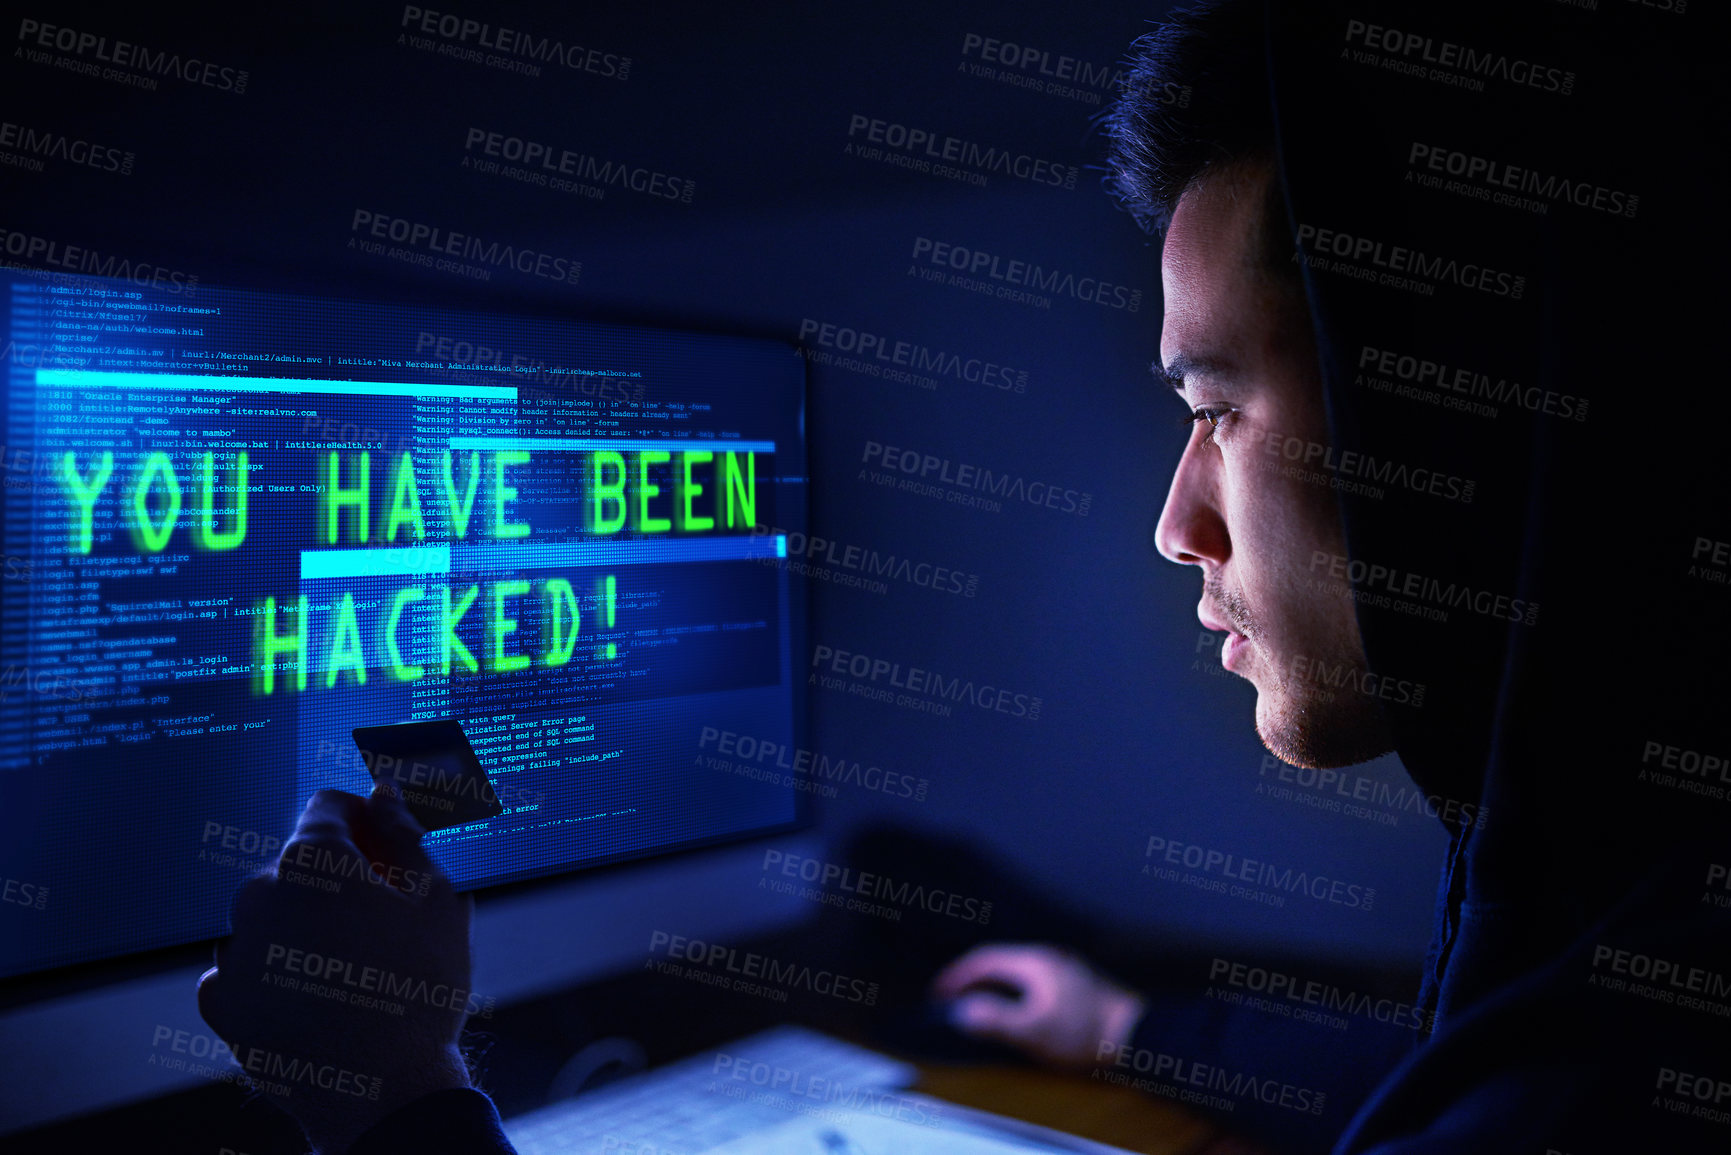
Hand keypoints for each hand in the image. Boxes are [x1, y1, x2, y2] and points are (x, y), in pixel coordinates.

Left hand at [198, 785, 475, 1152]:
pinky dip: (277, 970)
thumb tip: (385, 797)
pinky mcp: (221, 1001)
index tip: (387, 848)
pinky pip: (247, 965)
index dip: (365, 820)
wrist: (384, 1092)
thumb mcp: (436, 899)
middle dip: (338, 879)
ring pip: (273, 914)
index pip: (328, 806)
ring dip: (305, 925)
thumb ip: (404, 836)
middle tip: (383, 921)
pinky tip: (317, 994)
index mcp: (311, 861)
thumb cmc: (418, 989)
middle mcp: (258, 895)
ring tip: (354, 968)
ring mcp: (234, 950)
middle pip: (299, 863)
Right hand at [931, 943, 1145, 1070]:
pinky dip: (1014, 993)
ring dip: (994, 987)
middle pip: (1000, 962)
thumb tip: (960, 1012)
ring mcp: (1065, 969)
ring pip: (1018, 972)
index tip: (937, 994)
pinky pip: (1033, 981)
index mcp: (1034, 962)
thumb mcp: (1033, 1030)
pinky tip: (1016, 1011)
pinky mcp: (1076, 984)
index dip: (957, 976)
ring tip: (979, 1007)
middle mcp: (1048, 957)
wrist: (1138, 1034)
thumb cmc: (1083, 1032)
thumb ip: (995, 1020)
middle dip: (973, 980)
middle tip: (953, 1000)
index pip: (985, 959)